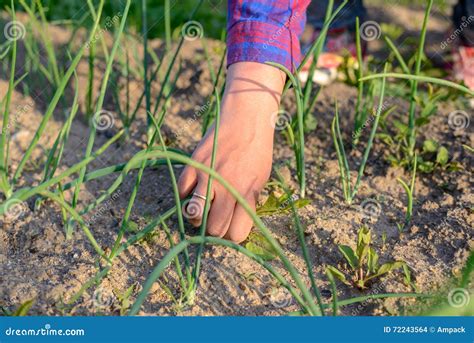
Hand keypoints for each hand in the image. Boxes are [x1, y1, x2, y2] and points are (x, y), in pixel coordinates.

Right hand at [178, 62, 284, 242]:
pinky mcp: (193, 165)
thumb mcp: (261, 179)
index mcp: (248, 194)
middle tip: (216, 218)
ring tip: (203, 208)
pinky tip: (195, 189)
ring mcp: (208, 176)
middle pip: (214, 229)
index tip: (231, 227)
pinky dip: (186, 195)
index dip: (232, 235)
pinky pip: (182, 193)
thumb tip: (233, 225)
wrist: (245, 118)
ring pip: (194, 215)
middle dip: (214, 229)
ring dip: (198, 217)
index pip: (236, 235)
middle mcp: (227, 189)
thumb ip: (248, 202)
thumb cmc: (257, 151)